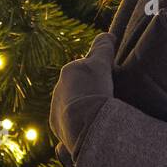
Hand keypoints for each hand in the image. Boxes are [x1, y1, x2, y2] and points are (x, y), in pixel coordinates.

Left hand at [49, 32, 116, 156]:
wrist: (84, 123)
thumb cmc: (95, 89)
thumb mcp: (101, 64)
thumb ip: (103, 48)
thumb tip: (108, 34)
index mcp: (70, 72)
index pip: (84, 68)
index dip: (97, 73)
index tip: (107, 78)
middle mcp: (59, 90)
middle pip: (77, 89)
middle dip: (88, 92)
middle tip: (106, 98)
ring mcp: (58, 113)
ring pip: (72, 109)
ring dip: (82, 111)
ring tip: (99, 118)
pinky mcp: (60, 132)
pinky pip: (70, 129)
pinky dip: (78, 129)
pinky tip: (90, 131)